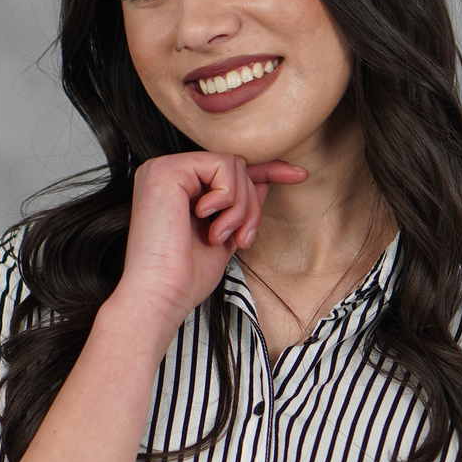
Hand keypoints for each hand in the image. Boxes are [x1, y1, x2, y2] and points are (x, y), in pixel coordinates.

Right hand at [115, 152, 307, 325]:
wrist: (161, 296)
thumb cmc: (186, 276)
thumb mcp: (224, 235)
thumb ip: (238, 206)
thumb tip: (263, 181)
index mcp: (177, 187)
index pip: (228, 170)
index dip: (267, 170)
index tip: (299, 175)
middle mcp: (168, 172)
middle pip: (236, 167)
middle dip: (251, 206)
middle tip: (240, 239)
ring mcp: (164, 168)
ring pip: (234, 165)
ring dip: (240, 207)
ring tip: (221, 235)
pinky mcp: (167, 170)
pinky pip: (222, 165)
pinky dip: (228, 197)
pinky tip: (207, 220)